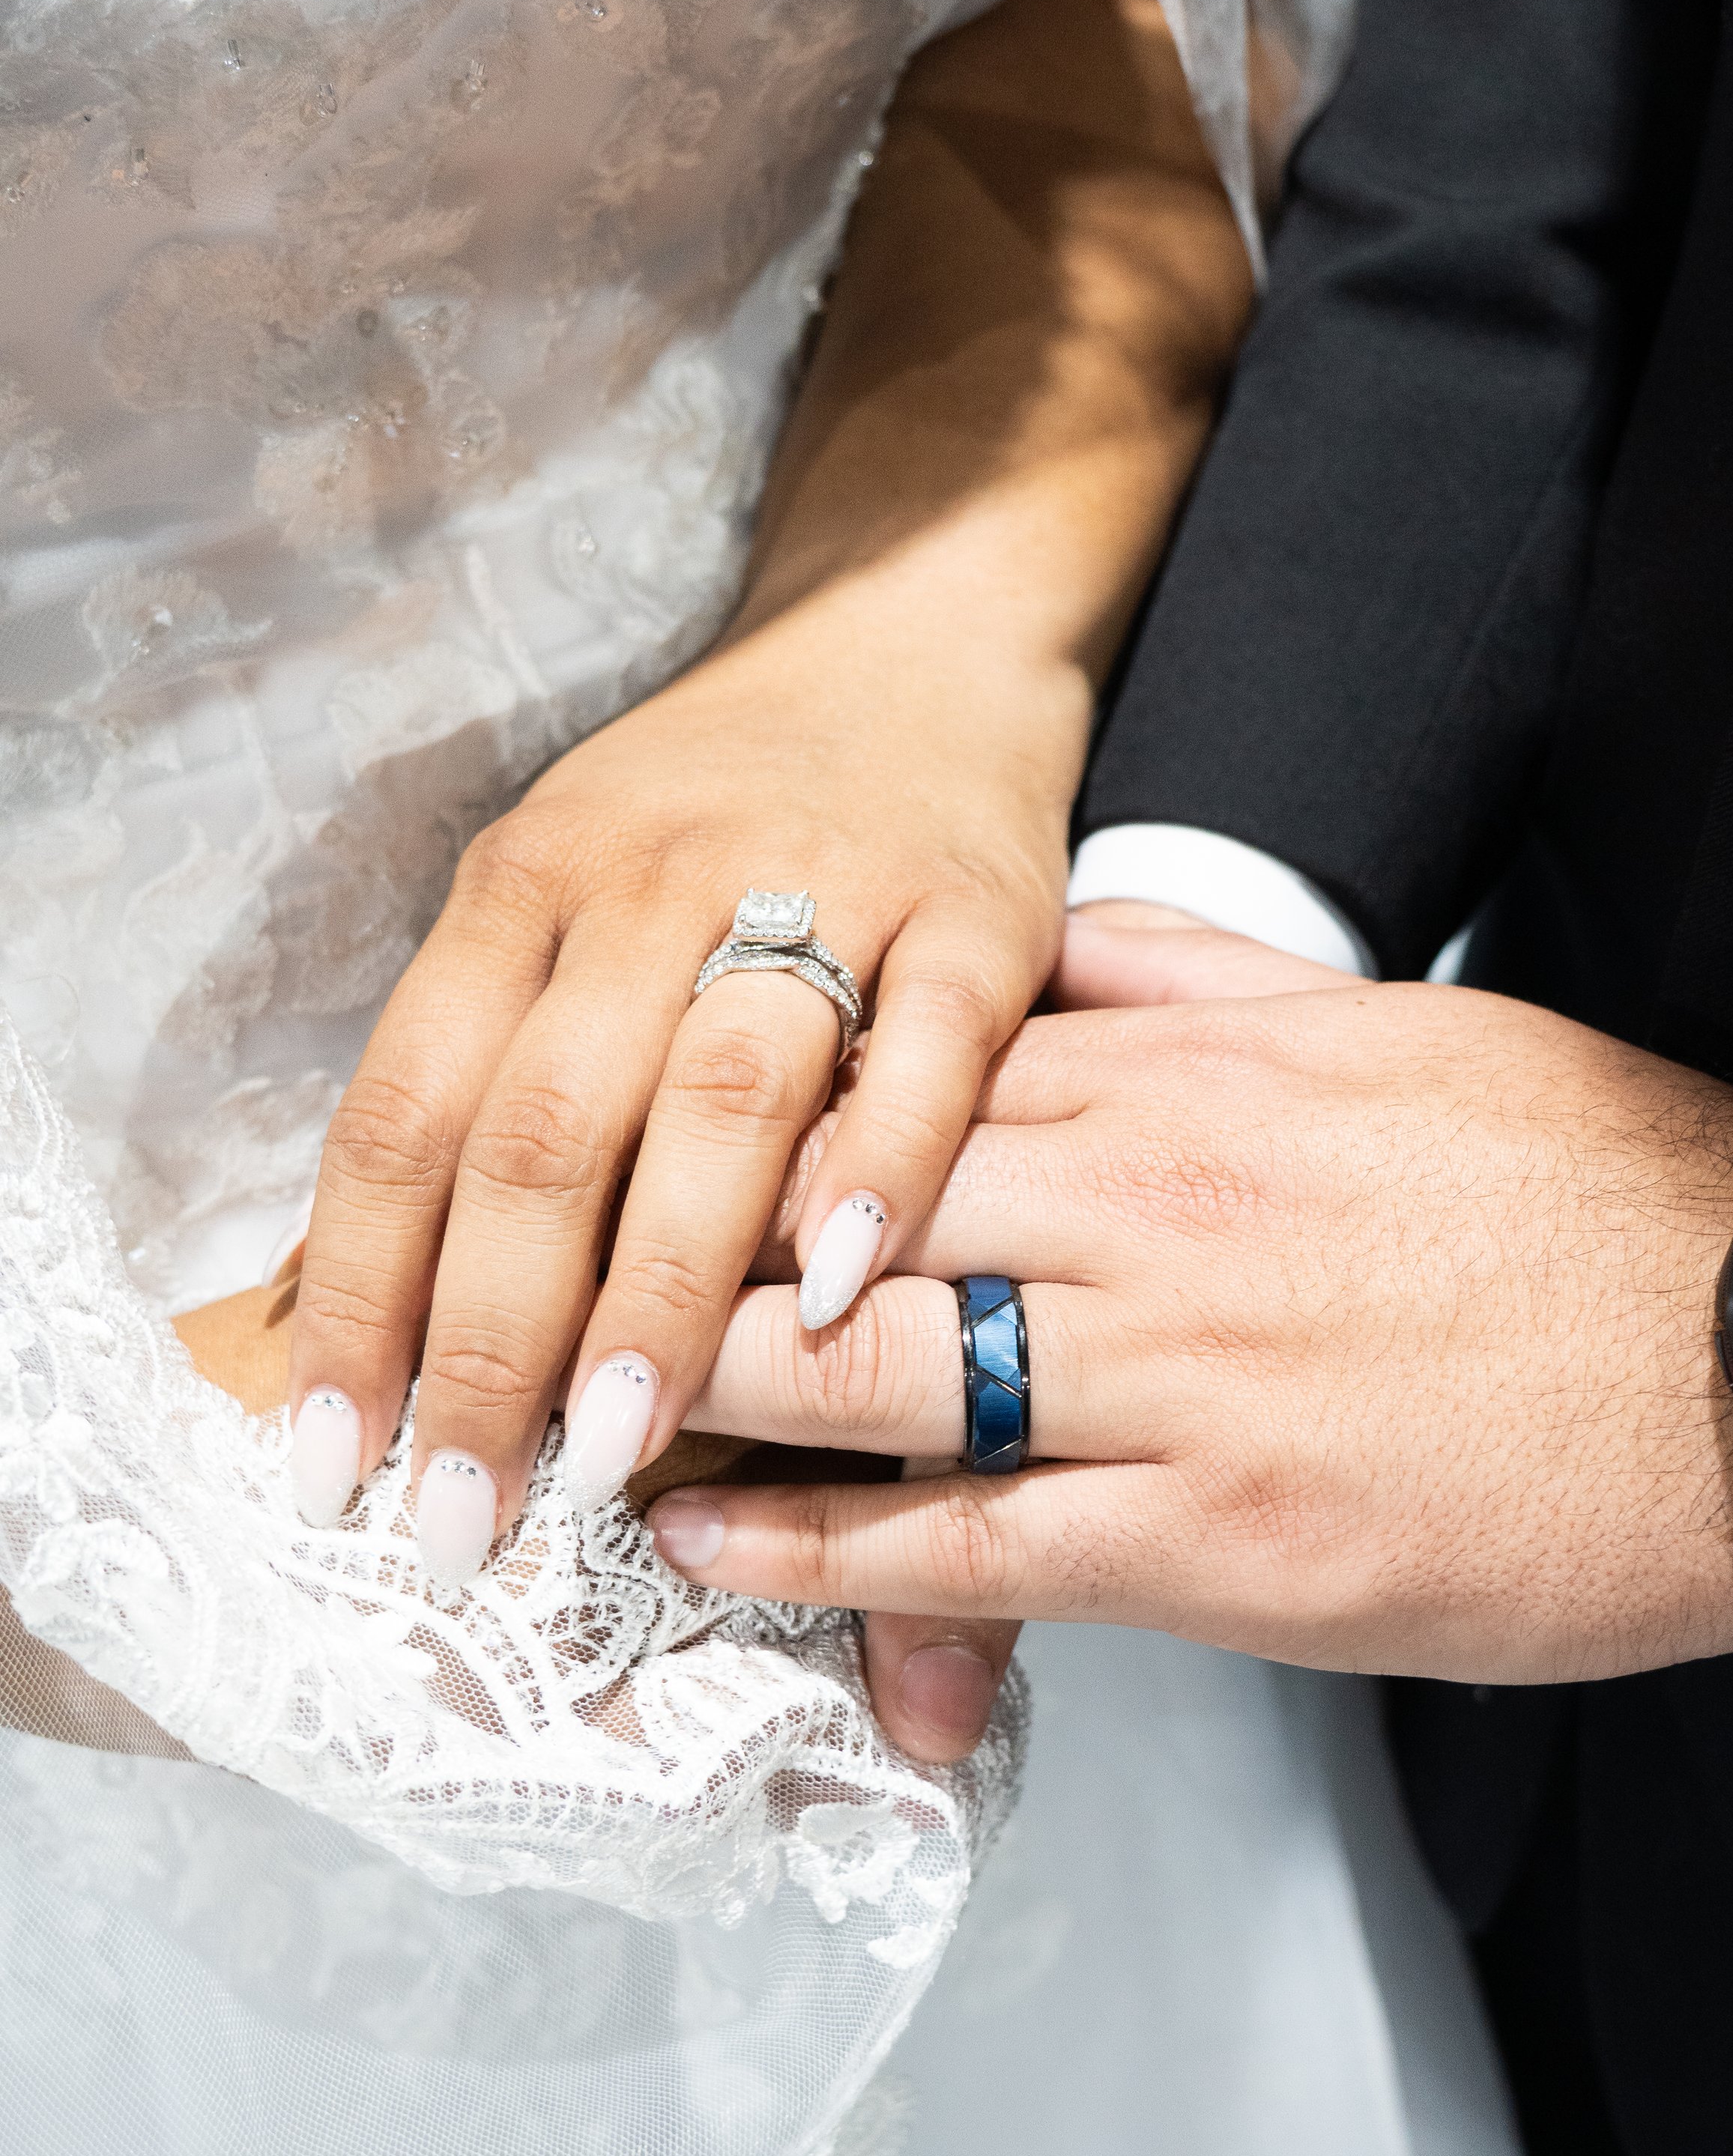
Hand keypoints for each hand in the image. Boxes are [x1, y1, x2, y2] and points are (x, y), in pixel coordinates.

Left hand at [281, 0, 1250, 1581]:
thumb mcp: (570, 901)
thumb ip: (496, 1085)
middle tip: (467, 1515)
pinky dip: (877, 1170)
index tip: (332, 1460)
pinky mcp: (977, 910)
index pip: (405, 1110)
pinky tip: (834, 1289)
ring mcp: (822, 885)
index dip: (356, 1296)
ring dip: (658, 1287)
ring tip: (615, 1448)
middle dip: (491, 1338)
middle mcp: (651, 877)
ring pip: (717, 1100)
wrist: (915, 640)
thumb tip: (371, 1314)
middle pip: (542, 1127)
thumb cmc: (721, 812)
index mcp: (525, 884)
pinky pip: (926, 1054)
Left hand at [656, 981, 1732, 1758]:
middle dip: (666, 1244)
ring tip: (568, 1417)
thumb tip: (1052, 927)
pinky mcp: (1215, 1541)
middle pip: (836, 1205)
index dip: (737, 1109)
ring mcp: (1171, 1378)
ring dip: (692, 1394)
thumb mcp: (1380, 1026)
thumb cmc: (1581, 1190)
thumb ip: (1195, 975)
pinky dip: (811, 1547)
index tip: (629, 1130)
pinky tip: (700, 1544)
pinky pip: (964, 1541)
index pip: (892, 1069)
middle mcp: (1147, 1207)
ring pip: (865, 1368)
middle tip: (539, 1283)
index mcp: (1182, 1074)